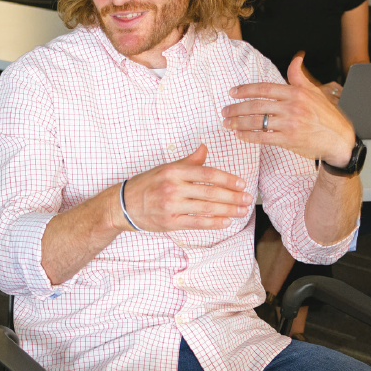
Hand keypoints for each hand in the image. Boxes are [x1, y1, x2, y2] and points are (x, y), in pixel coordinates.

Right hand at [120, 144, 251, 231]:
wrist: (123, 204)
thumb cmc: (146, 184)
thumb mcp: (166, 168)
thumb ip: (188, 161)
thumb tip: (205, 148)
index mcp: (174, 171)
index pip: (207, 174)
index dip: (227, 179)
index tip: (241, 184)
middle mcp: (173, 187)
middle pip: (210, 192)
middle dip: (232, 196)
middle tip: (247, 199)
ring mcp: (171, 205)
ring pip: (206, 208)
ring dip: (227, 210)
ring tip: (242, 211)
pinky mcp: (170, 222)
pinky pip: (196, 223)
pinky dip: (213, 223)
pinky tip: (225, 222)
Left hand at [222, 53, 356, 165]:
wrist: (339, 140)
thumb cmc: (327, 116)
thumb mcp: (315, 92)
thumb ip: (299, 76)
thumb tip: (297, 58)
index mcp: (296, 93)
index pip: (264, 88)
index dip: (245, 90)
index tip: (232, 92)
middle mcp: (292, 107)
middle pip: (257, 105)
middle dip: (237, 108)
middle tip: (225, 111)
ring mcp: (289, 124)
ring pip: (257, 121)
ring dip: (239, 122)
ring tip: (228, 123)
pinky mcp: (288, 140)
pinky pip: (263, 137)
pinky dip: (249, 136)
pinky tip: (240, 135)